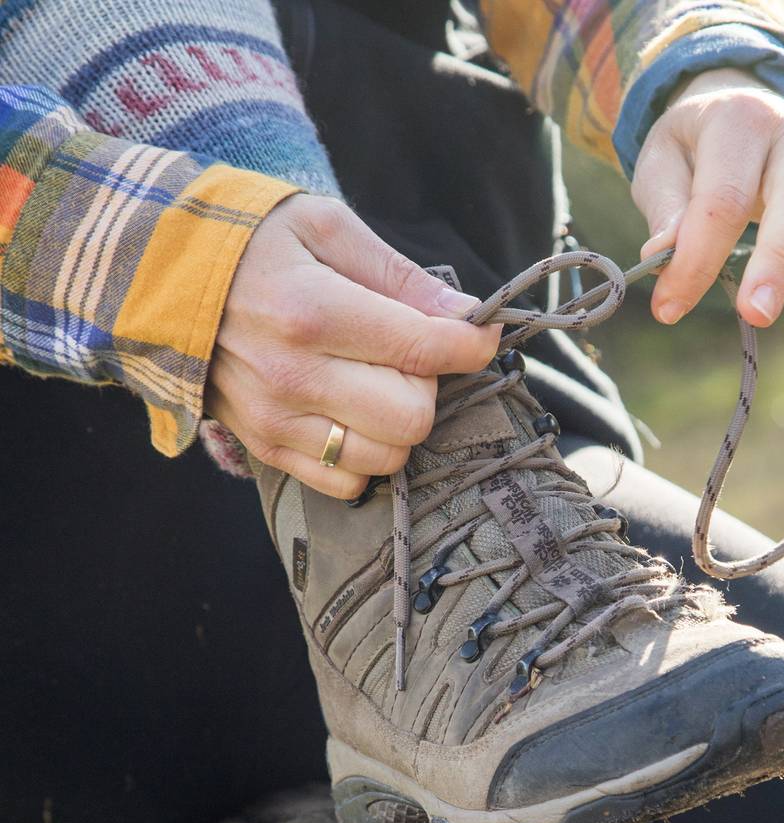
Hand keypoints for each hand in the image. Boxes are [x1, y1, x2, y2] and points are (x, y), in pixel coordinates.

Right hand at [206, 195, 499, 498]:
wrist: (155, 276)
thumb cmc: (249, 240)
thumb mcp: (325, 228)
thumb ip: (399, 276)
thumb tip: (467, 314)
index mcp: (313, 311)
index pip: (423, 349)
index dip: (470, 344)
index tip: (479, 335)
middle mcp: (294, 377)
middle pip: (412, 417)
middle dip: (428, 386)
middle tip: (408, 356)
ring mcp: (276, 421)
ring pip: (386, 458)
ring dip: (398, 423)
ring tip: (375, 383)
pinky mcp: (264, 447)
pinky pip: (346, 484)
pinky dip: (364, 455)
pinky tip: (349, 413)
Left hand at [632, 68, 783, 326]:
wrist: (728, 105)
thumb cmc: (691, 149)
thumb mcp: (662, 165)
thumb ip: (667, 207)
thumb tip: (664, 251)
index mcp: (736, 124)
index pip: (716, 203)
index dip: (692, 261)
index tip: (667, 308)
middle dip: (776, 259)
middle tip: (756, 313)